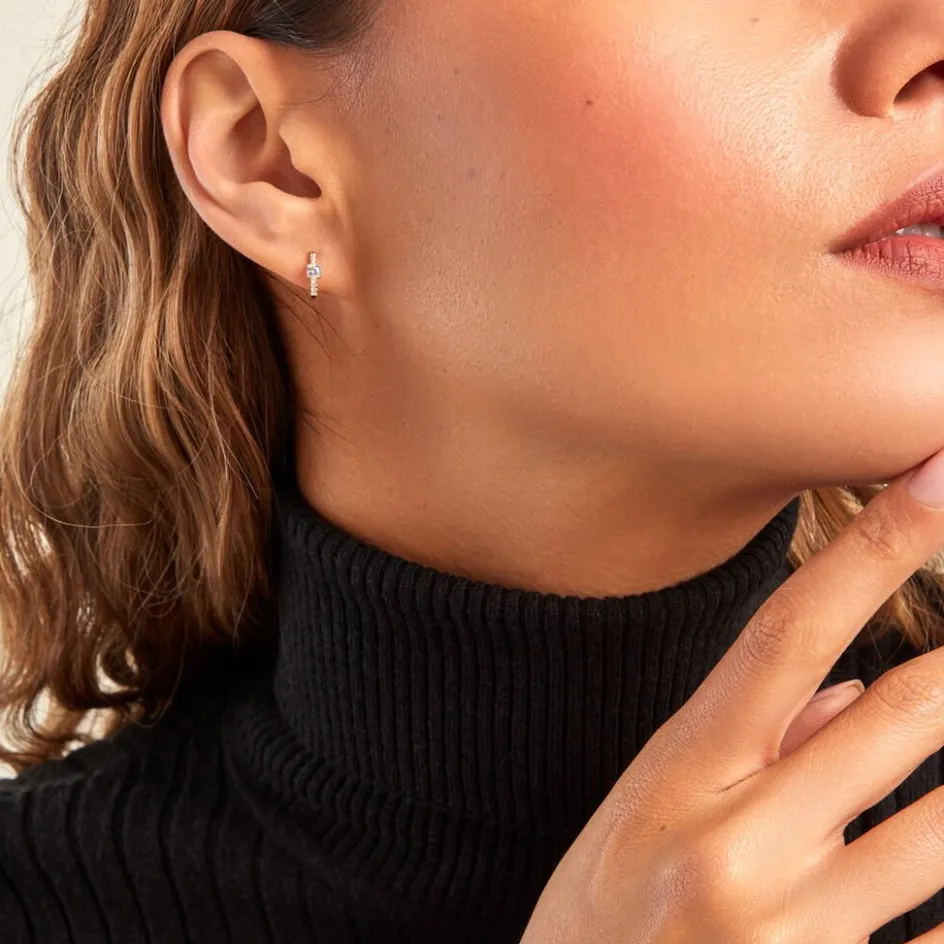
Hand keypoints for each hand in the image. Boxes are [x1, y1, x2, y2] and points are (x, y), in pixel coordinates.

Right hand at [520, 450, 943, 943]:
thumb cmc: (602, 908)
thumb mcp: (649, 805)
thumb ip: (757, 743)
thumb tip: (857, 693)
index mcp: (682, 771)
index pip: (787, 635)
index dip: (870, 550)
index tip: (935, 479)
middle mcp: (736, 844)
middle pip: (893, 716)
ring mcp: (788, 931)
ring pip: (943, 828)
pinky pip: (934, 939)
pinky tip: (938, 877)